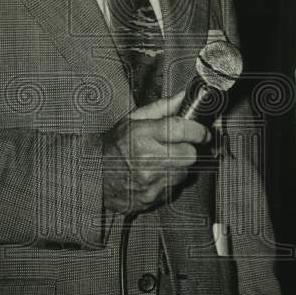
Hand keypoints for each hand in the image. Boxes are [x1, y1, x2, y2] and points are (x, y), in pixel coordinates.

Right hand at [103, 92, 208, 213]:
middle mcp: (148, 159)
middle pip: (190, 154)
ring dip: (178, 166)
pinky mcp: (152, 198)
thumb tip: (185, 96)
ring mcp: (150, 181)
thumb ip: (163, 107)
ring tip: (161, 159)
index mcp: (143, 135)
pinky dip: (168, 180)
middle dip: (188, 148)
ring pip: (184, 172)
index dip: (198, 130)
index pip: (183, 130)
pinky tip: (155, 173)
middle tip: (177, 145)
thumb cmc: (113, 146)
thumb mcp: (133, 120)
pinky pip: (173, 187)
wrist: (93, 176)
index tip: (202, 131)